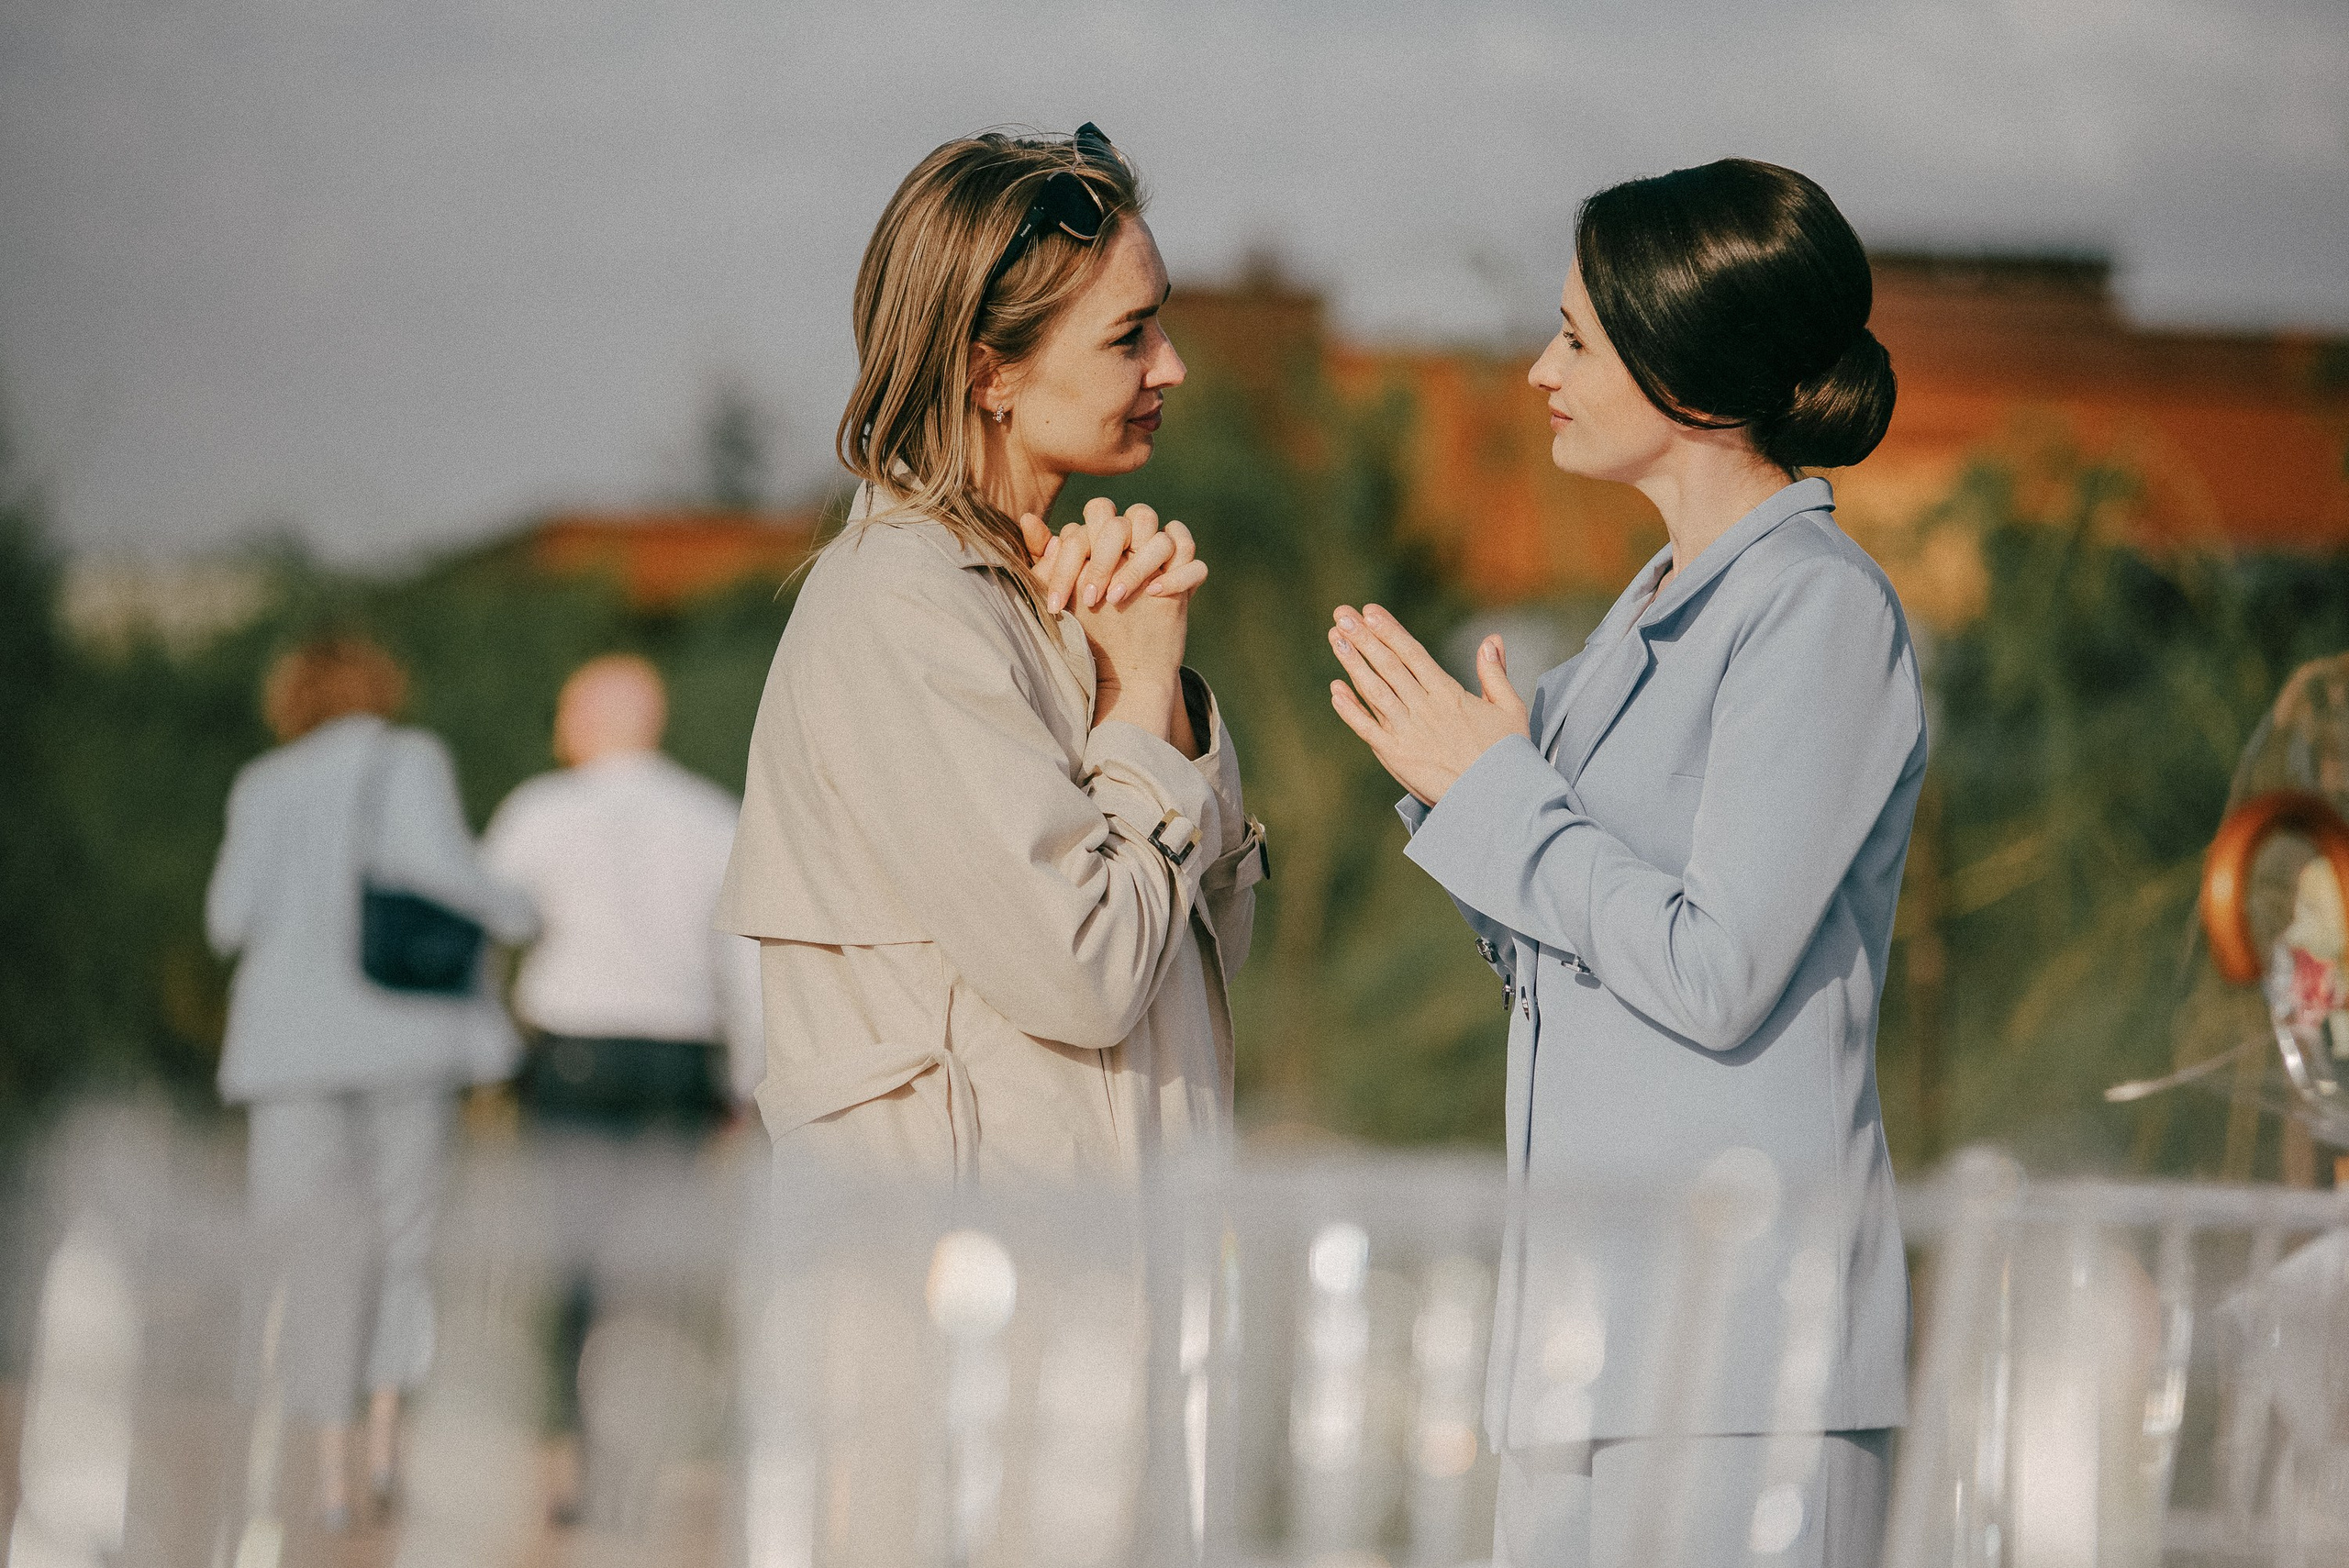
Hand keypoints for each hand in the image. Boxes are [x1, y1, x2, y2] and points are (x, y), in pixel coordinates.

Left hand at [1018, 499, 1205, 753]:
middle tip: (1091, 598)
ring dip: (1139, 566)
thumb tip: (1027, 520)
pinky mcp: (1188, 583)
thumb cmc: (1088, 627)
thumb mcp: (1062, 596)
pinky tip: (1154, 595)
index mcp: (1108, 535)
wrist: (1124, 668)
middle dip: (1107, 556)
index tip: (1058, 604)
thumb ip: (1046, 560)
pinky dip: (1178, 577)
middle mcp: (1139, 541)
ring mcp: (1166, 561)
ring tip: (1116, 600)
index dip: (1072, 559)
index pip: (1093, 519)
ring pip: (1166, 538)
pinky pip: (1197, 565)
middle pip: (1135, 517)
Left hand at [1328, 604, 1528, 804]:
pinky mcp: (1397, 756)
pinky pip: (1367, 729)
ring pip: (1375, 691)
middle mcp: (1425, 708)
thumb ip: (1495, 673)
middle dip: (1363, 638)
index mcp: (1449, 694)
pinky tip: (1335, 691)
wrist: (1497, 799)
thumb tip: (1492, 639)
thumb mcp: (1510, 709)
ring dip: (1353, 663)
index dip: (1389, 631)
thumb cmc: (1508, 756)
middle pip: (1389, 666)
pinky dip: (1350, 710)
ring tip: (1335, 638)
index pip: (1413, 654)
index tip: (1370, 612)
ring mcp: (1408, 731)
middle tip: (1342, 615)